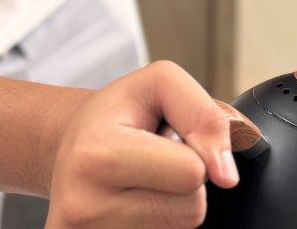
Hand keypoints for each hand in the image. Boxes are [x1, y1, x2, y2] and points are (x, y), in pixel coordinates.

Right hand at [45, 61, 237, 228]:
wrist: (69, 142)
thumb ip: (205, 116)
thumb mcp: (162, 82)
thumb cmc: (119, 110)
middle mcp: (82, 208)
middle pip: (192, 208)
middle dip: (185, 180)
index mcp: (95, 156)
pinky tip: (133, 200)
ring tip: (141, 177)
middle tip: (151, 159)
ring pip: (182, 227)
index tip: (164, 137)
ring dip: (172, 201)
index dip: (193, 150)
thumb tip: (227, 176)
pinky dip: (159, 219)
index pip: (192, 172)